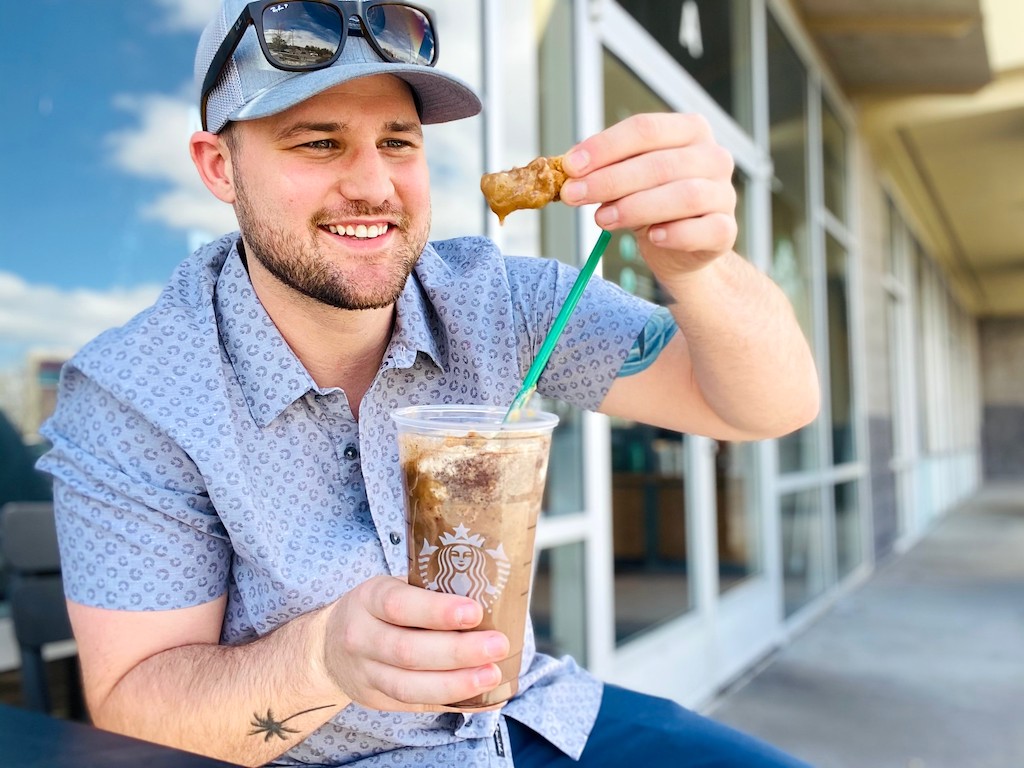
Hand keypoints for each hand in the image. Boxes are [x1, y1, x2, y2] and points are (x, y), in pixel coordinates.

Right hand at [322, 575, 509, 711]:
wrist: (327, 647)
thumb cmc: (377, 610)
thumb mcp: (392, 588)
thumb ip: (429, 592)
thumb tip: (490, 596)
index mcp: (369, 599)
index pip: (399, 605)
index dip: (438, 611)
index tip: (475, 612)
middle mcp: (362, 637)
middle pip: (408, 650)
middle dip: (458, 651)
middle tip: (497, 645)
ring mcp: (367, 674)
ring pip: (410, 686)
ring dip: (456, 683)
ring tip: (492, 675)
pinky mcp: (378, 700)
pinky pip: (416, 705)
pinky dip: (453, 702)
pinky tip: (483, 696)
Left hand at [559, 112, 736, 278]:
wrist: (681, 249)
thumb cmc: (653, 205)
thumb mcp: (627, 180)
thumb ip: (605, 170)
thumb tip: (568, 171)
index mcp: (689, 131)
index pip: (646, 129)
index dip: (605, 146)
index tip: (570, 165)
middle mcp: (712, 157)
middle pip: (660, 163)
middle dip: (610, 180)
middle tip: (574, 195)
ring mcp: (724, 193)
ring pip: (684, 196)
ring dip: (636, 207)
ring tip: (602, 219)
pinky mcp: (726, 230)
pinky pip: (706, 229)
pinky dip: (677, 233)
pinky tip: (652, 237)